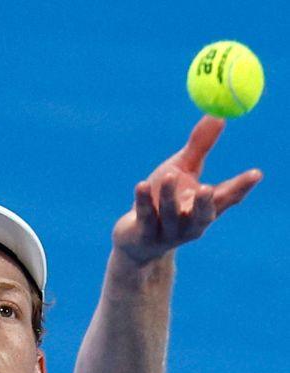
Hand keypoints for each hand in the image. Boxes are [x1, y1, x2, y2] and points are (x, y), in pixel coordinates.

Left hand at [112, 116, 261, 264]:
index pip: (228, 198)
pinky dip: (144, 201)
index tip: (256, 173)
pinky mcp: (145, 235)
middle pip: (204, 215)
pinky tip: (141, 185)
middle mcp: (191, 224)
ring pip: (171, 215)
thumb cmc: (163, 199)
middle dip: (207, 203)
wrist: (135, 238)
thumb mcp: (181, 169)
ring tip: (170, 174)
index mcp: (205, 209)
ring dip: (170, 196)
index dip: (242, 187)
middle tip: (208, 187)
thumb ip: (200, 146)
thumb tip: (218, 115)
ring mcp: (168, 232)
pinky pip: (146, 217)